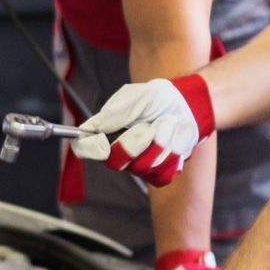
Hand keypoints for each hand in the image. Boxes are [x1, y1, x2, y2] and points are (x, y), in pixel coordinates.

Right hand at [68, 75, 214, 187]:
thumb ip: (118, 111)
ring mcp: (138, 165)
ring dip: (160, 143)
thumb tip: (99, 128)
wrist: (185, 106)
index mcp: (104, 131)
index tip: (103, 142)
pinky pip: (163, 173)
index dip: (89, 149)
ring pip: (143, 168)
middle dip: (133, 145)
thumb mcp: (137, 95)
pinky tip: (175, 138)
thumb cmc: (157, 99)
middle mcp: (117, 151)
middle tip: (148, 128)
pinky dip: (173, 153)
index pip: (83, 147)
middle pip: (114, 163)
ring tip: (167, 123)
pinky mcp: (158, 173)